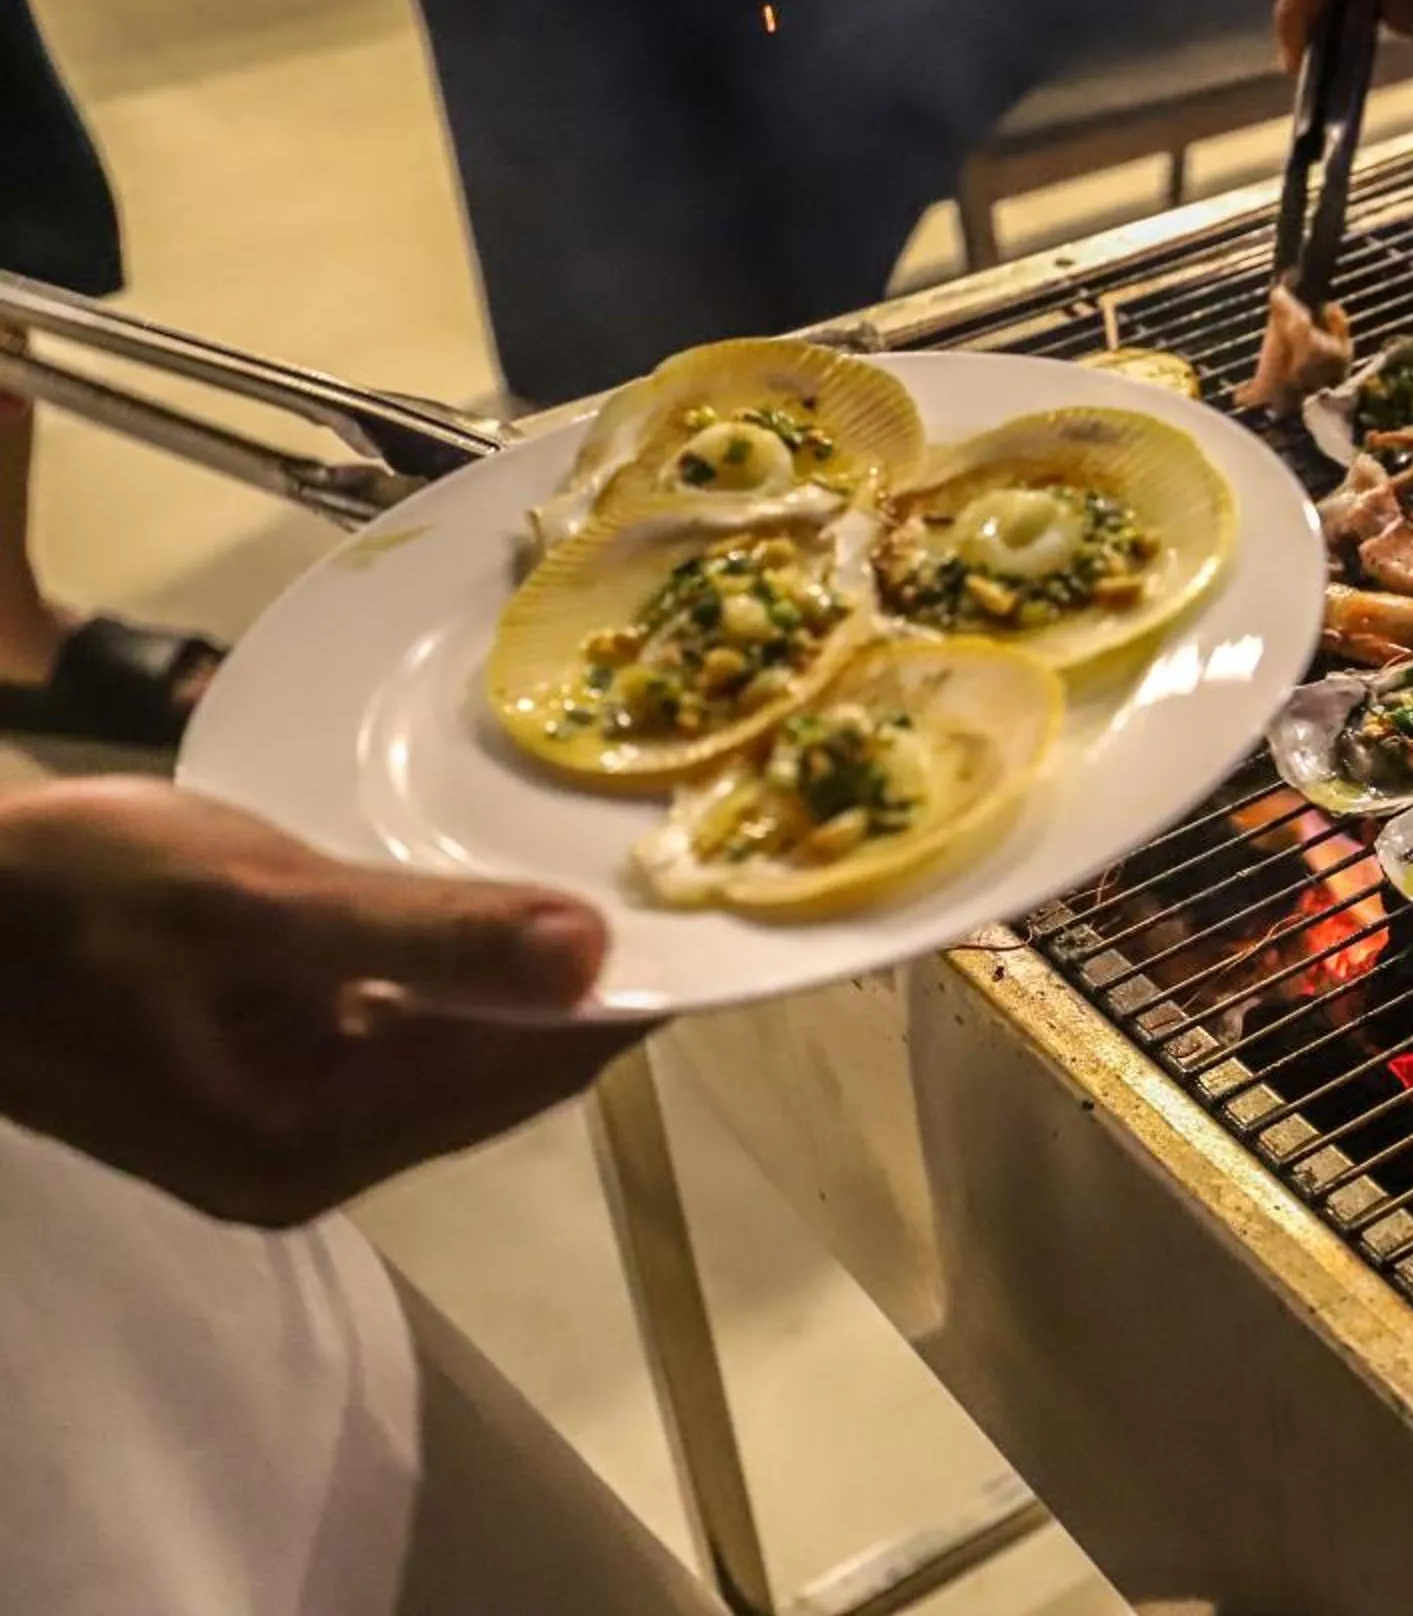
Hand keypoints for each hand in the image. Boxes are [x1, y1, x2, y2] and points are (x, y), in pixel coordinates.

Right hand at [0, 778, 642, 1225]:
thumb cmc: (68, 899)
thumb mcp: (255, 901)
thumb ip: (428, 935)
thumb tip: (596, 955)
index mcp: (315, 1143)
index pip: (529, 1076)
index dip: (625, 998)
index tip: (712, 916)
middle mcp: (310, 1161)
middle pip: (502, 1074)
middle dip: (588, 990)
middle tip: (680, 882)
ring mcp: (283, 1128)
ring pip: (457, 1051)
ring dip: (527, 978)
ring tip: (616, 883)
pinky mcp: (261, 1080)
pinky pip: (400, 1034)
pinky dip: (456, 976)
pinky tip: (495, 909)